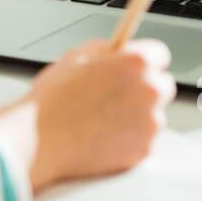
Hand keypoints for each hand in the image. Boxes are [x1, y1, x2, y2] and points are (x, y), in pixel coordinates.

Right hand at [0, 39, 174, 192]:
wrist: (39, 139)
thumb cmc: (54, 98)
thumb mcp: (77, 55)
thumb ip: (106, 50)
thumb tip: (117, 52)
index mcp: (137, 63)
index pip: (159, 54)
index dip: (143, 60)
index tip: (133, 67)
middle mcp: (150, 92)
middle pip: (162, 85)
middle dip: (144, 87)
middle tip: (116, 93)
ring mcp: (150, 124)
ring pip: (153, 114)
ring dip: (137, 114)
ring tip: (103, 117)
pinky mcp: (143, 150)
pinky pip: (143, 139)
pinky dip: (129, 137)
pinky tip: (103, 134)